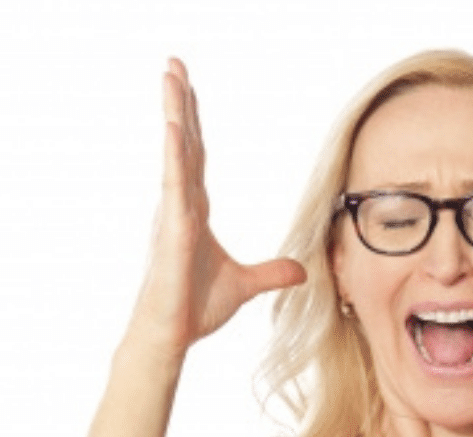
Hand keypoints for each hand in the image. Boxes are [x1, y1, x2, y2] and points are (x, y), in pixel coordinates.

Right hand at [127, 58, 305, 361]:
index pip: (196, 157)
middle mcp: (180, 205)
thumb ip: (272, 272)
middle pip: (182, 144)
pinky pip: (173, 186)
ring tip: (170, 75)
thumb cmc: (195, 308)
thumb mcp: (245, 284)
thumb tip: (303, 270)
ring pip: (175, 154)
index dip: (192, 124)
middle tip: (174, 64)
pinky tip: (173, 127)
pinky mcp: (171, 231)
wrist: (171, 336)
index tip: (189, 90)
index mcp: (194, 211)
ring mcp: (173, 215)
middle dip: (179, 103)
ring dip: (173, 112)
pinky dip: (174, 156)